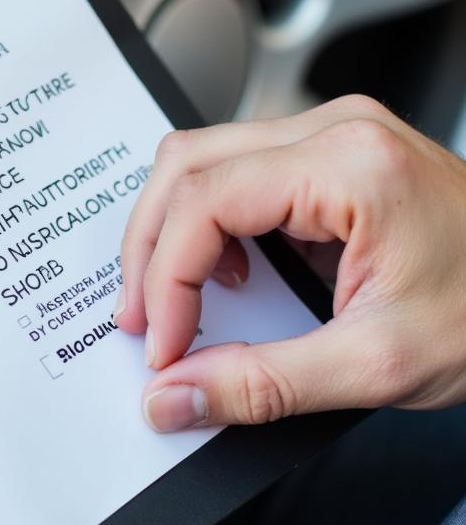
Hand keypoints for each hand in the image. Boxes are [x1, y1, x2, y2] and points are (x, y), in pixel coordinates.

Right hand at [115, 95, 465, 430]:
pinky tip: (226, 270)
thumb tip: (172, 395)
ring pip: (201, 159)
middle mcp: (333, 129)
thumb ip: (262, 384)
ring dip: (171, 230)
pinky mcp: (329, 150)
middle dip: (149, 247)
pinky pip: (234, 167)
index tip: (163, 344)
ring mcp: (331, 132)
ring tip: (175, 298)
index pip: (206, 201)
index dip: (165, 277)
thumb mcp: (378, 364)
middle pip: (186, 165)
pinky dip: (208, 221)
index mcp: (349, 164)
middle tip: (145, 318)